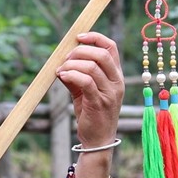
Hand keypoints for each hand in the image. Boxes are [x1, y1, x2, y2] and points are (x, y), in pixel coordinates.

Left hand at [56, 32, 124, 177]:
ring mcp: (110, 93)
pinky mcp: (99, 103)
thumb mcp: (84, 91)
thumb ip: (76, 76)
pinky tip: (62, 76)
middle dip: (80, 51)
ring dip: (72, 64)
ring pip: (92, 67)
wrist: (97, 140)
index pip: (111, 47)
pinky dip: (72, 75)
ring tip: (60, 70)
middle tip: (65, 58)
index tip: (78, 37)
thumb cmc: (91, 113)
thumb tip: (61, 63)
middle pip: (102, 54)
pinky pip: (86, 82)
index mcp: (116, 76)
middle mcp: (117, 82)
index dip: (95, 38)